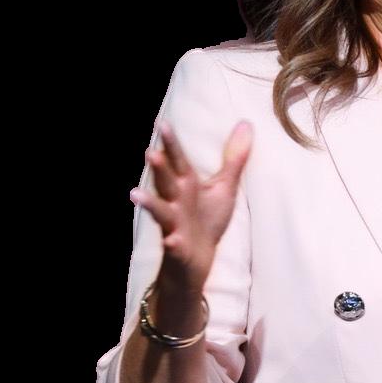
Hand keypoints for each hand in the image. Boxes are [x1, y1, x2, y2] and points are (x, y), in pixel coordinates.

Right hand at [128, 117, 252, 283]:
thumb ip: (234, 158)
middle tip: (150, 152)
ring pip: (160, 212)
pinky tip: (170, 241)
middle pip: (165, 182)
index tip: (161, 122)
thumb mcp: (224, 187)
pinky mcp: (178, 248)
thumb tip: (246, 123)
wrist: (197, 259)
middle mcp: (176, 201)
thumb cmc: (207, 219)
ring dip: (150, 203)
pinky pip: (173, 246)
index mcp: (186, 185)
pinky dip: (172, 243)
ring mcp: (174, 224)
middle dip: (158, 168)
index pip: (178, 160)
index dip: (170, 143)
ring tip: (134, 194)